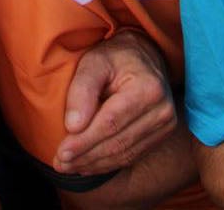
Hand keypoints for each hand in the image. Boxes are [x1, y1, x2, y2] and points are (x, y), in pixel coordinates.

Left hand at [53, 30, 176, 176]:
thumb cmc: (116, 56)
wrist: (144, 56)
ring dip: (93, 164)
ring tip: (68, 166)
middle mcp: (161, 110)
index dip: (85, 141)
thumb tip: (73, 126)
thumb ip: (83, 89)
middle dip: (85, 156)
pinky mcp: (159, 136)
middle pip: (117, 143)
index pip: (111, 122)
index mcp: (148, 88)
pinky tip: (86, 164)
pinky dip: (106, 163)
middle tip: (60, 163)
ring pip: (123, 154)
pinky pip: (130, 156)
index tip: (62, 152)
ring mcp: (164, 126)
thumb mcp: (95, 61)